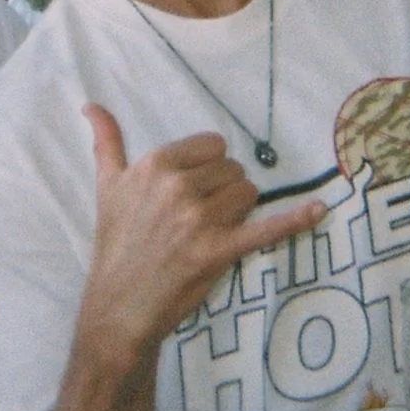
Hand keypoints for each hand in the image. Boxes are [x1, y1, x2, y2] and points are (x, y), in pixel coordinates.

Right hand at [75, 104, 324, 360]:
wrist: (118, 305)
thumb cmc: (116, 245)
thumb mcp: (107, 188)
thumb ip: (106, 142)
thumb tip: (90, 104)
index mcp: (155, 165)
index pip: (212, 146)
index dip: (209, 169)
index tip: (195, 190)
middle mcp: (177, 186)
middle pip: (233, 170)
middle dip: (224, 191)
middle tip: (200, 218)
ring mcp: (198, 220)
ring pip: (248, 195)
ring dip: (240, 212)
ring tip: (214, 232)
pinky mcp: (217, 251)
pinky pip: (266, 229)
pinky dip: (295, 220)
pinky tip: (319, 210)